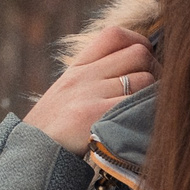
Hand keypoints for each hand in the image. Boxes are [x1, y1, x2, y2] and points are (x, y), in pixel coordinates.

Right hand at [26, 24, 154, 152]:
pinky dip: (147, 112)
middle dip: (156, 71)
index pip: (114, 35)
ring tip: (148, 111)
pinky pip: (136, 104)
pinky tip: (143, 124)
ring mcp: (89, 94)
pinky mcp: (95, 115)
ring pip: (144, 80)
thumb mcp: (69, 93)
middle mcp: (84, 76)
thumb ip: (96, 78)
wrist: (33, 154)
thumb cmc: (56, 129)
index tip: (145, 64)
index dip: (139, 43)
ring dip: (154, 95)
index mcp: (78, 68)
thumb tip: (138, 68)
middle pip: (139, 54)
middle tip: (155, 92)